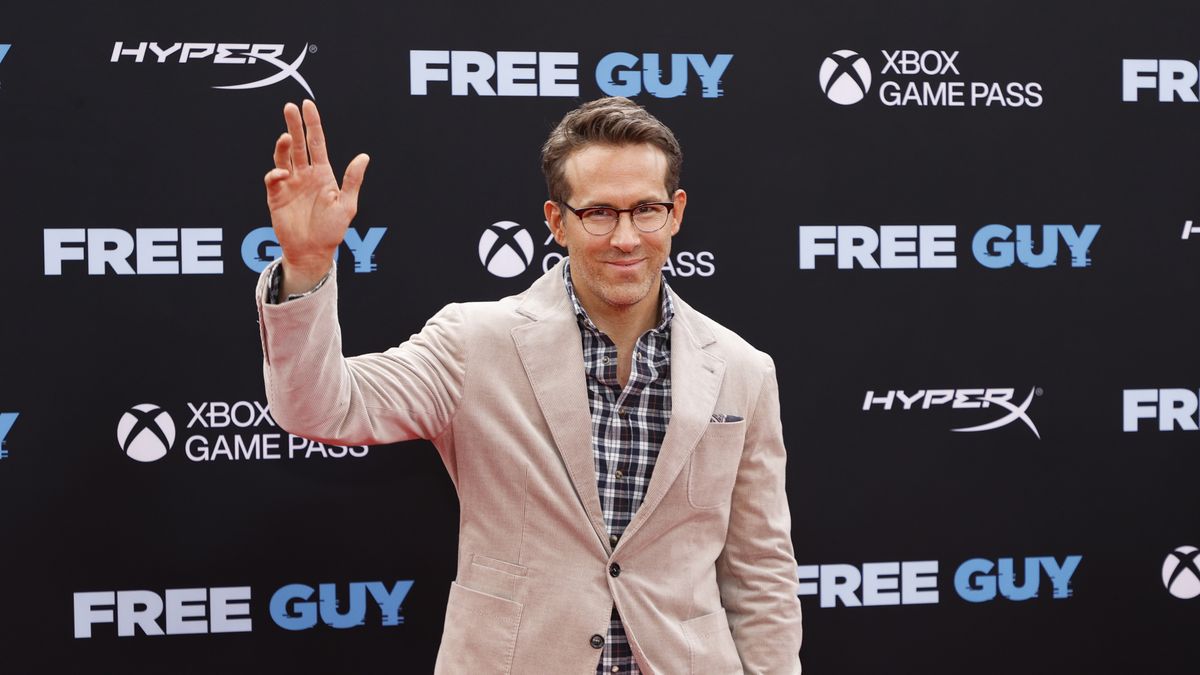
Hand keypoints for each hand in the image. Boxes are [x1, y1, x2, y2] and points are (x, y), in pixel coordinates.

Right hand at [264, 100, 368, 293]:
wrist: (313, 252)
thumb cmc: (331, 230)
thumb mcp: (347, 205)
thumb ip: (352, 180)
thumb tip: (364, 157)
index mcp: (323, 174)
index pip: (317, 143)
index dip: (313, 124)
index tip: (307, 105)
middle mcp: (305, 175)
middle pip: (298, 144)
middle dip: (294, 125)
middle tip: (289, 107)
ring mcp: (289, 184)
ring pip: (283, 157)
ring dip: (283, 145)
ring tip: (286, 136)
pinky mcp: (276, 196)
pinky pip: (273, 178)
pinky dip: (276, 172)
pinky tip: (283, 173)